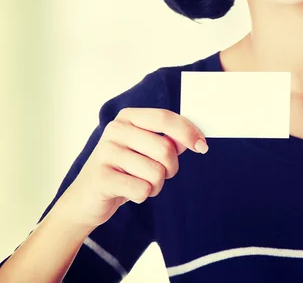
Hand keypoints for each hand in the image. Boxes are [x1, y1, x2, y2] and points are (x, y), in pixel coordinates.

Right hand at [55, 108, 207, 229]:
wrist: (87, 198)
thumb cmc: (124, 170)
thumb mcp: (147, 150)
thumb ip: (170, 141)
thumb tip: (195, 139)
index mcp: (128, 117)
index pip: (165, 118)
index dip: (188, 132)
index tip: (202, 146)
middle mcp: (115, 130)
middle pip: (165, 149)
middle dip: (171, 167)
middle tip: (162, 174)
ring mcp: (105, 152)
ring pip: (156, 172)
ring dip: (156, 184)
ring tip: (140, 182)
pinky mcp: (101, 177)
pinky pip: (142, 189)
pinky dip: (143, 195)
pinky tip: (129, 192)